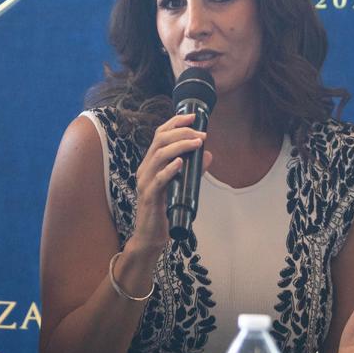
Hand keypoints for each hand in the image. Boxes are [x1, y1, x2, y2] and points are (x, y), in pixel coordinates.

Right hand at [129, 112, 211, 254]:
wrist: (150, 236)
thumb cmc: (164, 210)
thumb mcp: (180, 186)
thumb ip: (193, 170)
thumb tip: (208, 155)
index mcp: (150, 164)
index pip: (159, 135)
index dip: (175, 122)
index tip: (193, 116)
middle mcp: (145, 169)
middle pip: (159, 141)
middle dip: (182, 132)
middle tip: (201, 133)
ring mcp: (145, 183)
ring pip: (159, 156)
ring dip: (180, 146)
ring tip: (197, 143)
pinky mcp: (150, 197)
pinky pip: (159, 180)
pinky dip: (170, 169)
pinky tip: (181, 163)